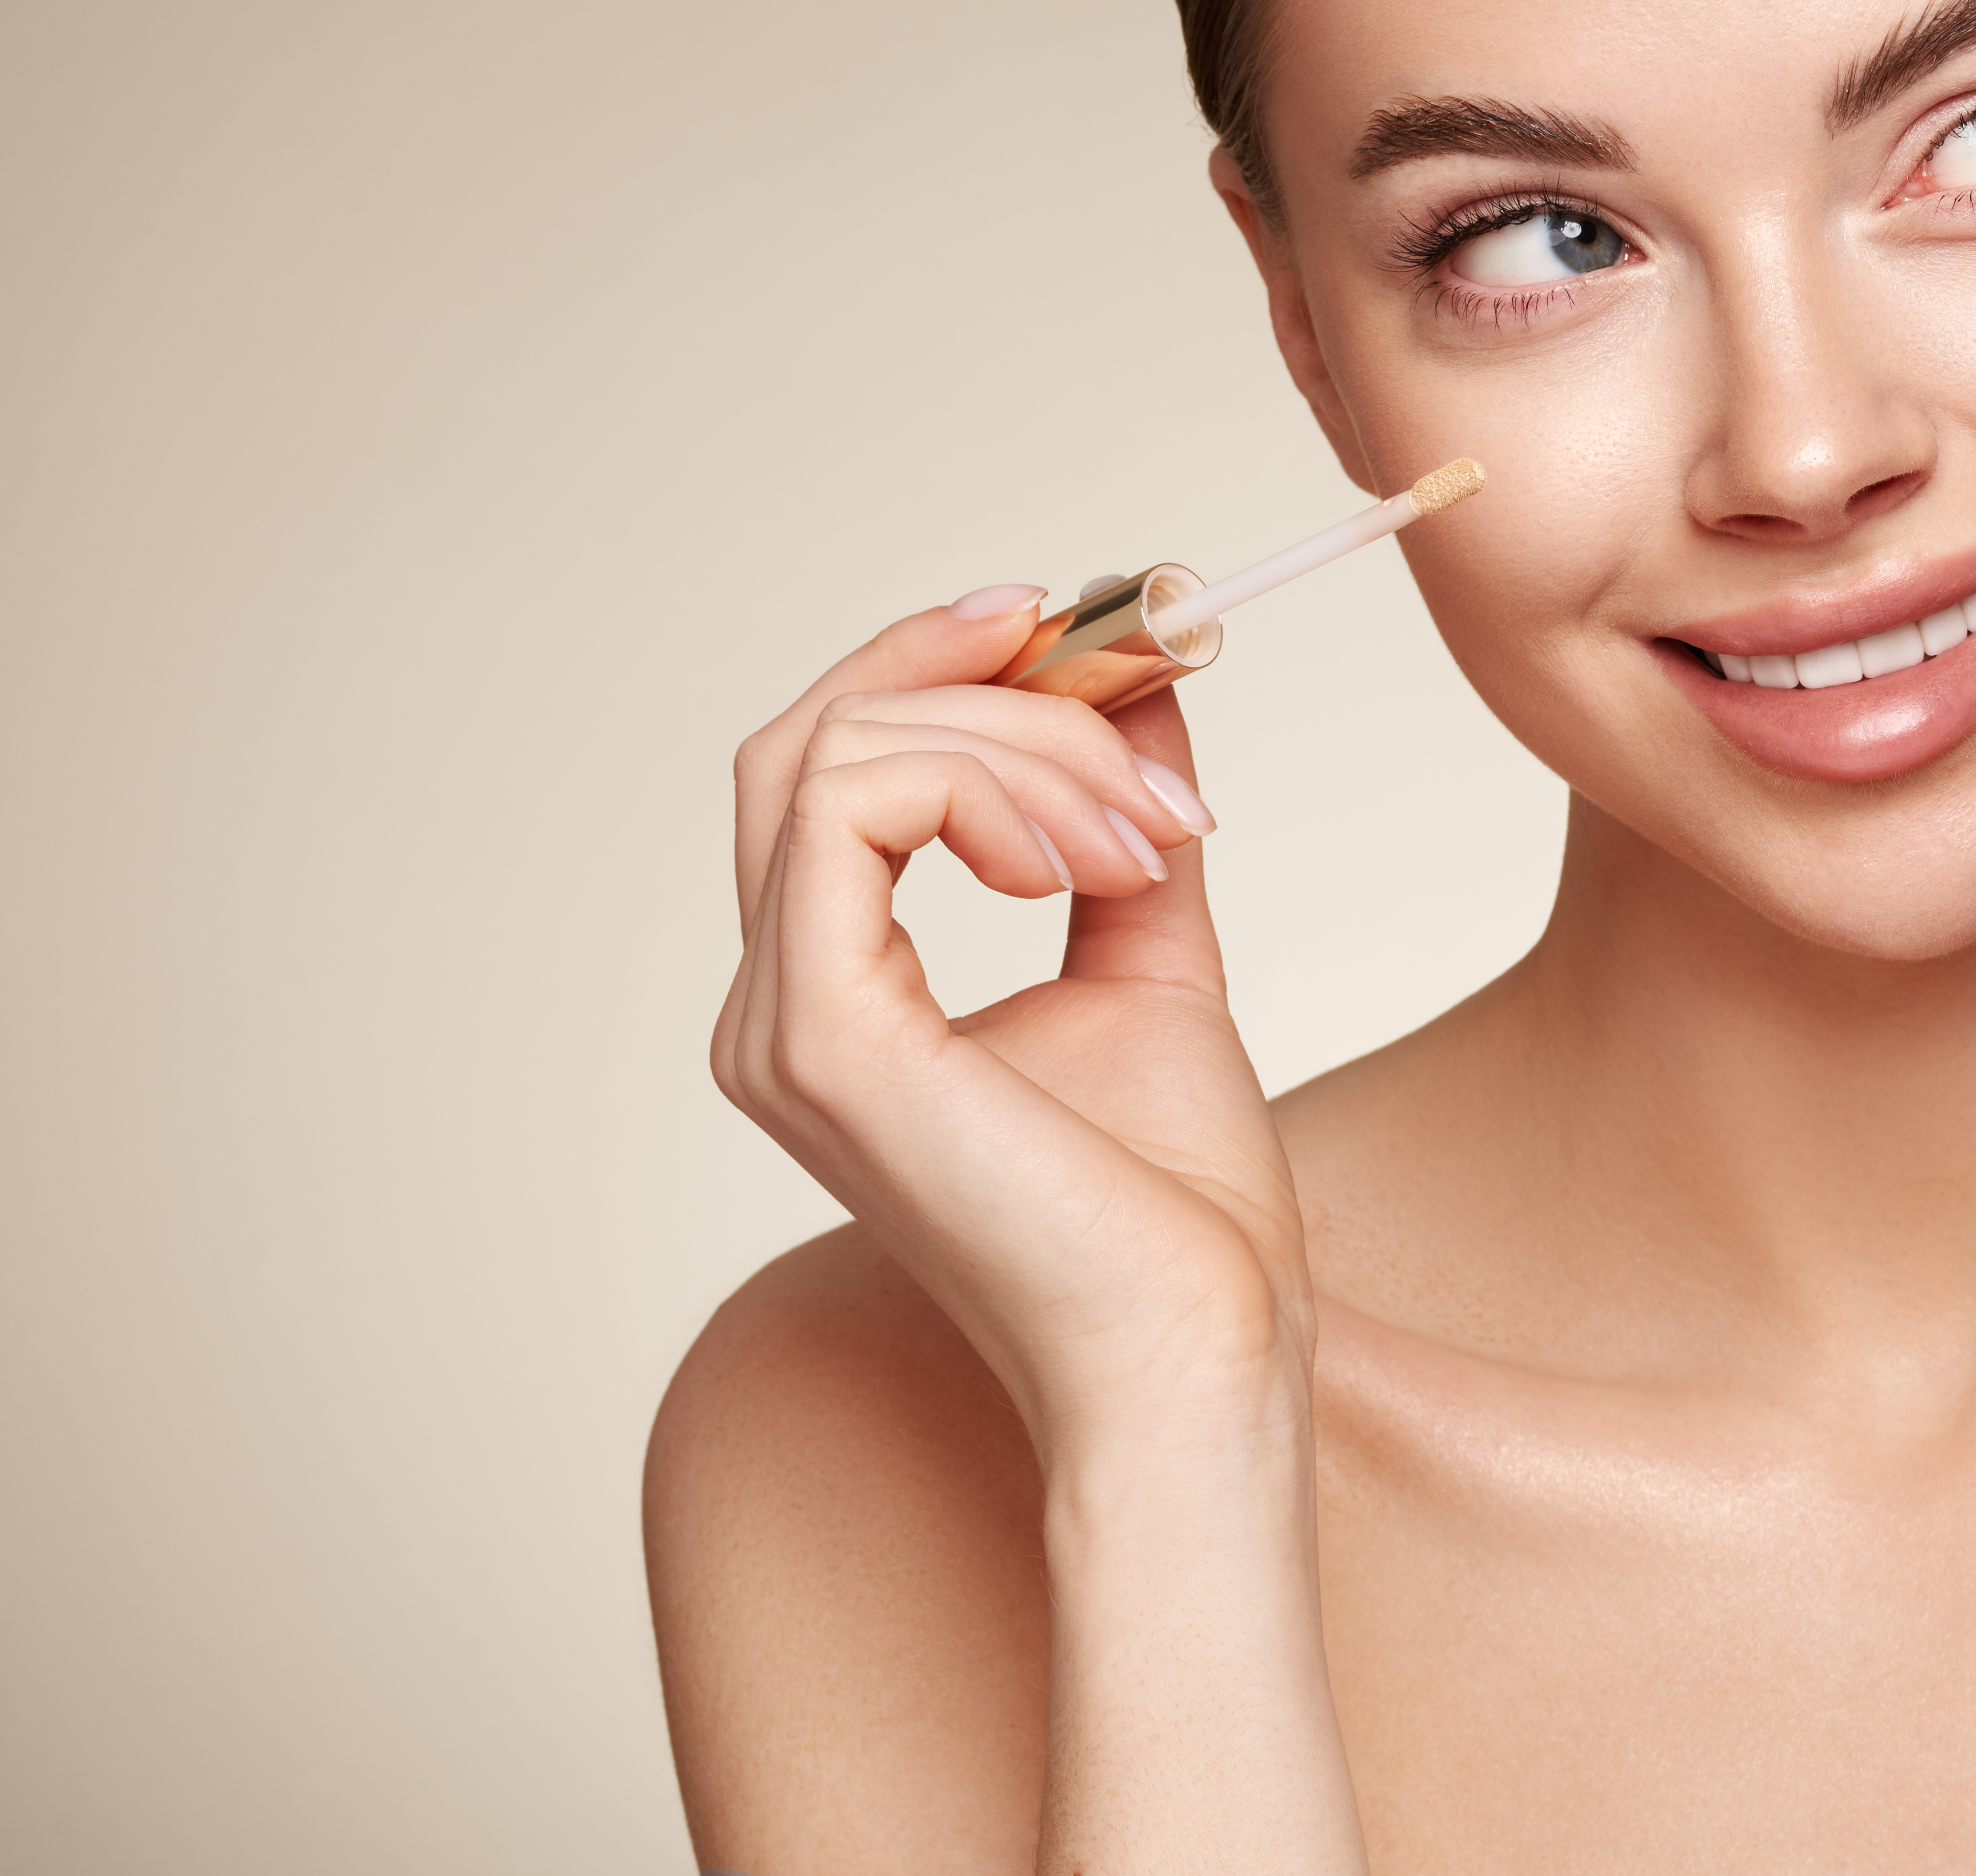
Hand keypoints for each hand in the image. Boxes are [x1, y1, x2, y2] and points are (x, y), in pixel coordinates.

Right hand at [713, 592, 1312, 1461]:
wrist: (1199, 1344)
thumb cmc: (1177, 1203)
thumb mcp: (1152, 954)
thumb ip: (1121, 822)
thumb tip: (1140, 685)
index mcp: (833, 993)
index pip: (832, 765)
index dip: (950, 668)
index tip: (1097, 634)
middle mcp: (773, 1009)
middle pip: (809, 735)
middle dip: (978, 670)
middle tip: (1136, 670)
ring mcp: (781, 1024)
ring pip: (840, 753)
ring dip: (1026, 745)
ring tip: (1154, 831)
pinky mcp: (825, 1033)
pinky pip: (852, 809)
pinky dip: (991, 787)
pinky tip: (1095, 859)